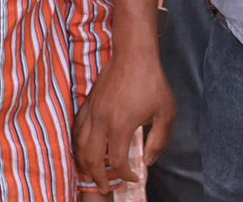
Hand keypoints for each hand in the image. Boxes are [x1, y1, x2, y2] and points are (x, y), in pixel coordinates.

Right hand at [73, 50, 171, 193]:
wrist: (133, 55)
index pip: (116, 160)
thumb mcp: (165, 114)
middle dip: (98, 177)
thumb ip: (158, 141)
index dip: (125, 174)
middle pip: (91, 158)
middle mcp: (101, 121)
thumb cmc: (152, 83)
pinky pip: (76, 130)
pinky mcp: (87, 104)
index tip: (134, 177)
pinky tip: (84, 150)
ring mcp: (91, 112)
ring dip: (84, 163)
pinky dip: (77, 144)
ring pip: (79, 145)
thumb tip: (148, 161)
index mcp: (121, 125)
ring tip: (92, 174)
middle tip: (105, 188)